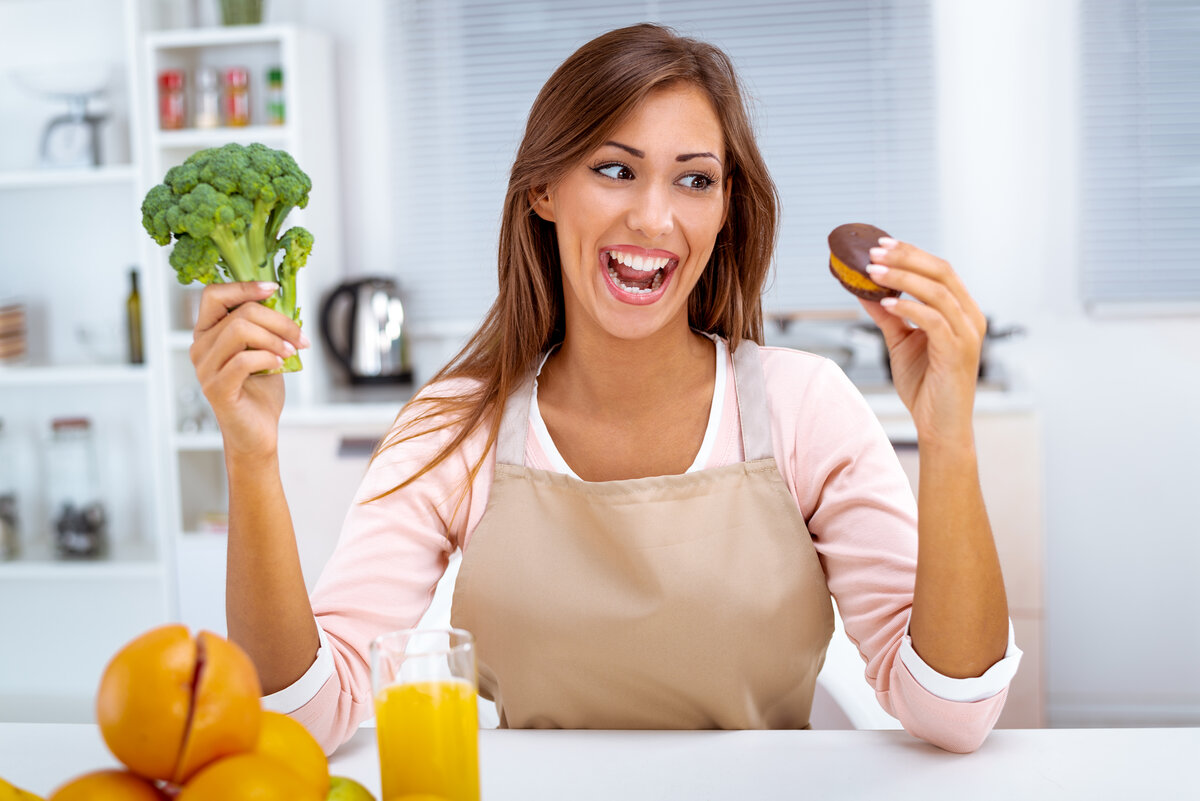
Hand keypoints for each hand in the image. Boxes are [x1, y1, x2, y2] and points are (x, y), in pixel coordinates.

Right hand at [190, 282, 308, 458]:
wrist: (257, 432)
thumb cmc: (259, 391)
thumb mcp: (264, 349)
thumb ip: (264, 326)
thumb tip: (281, 297)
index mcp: (208, 333)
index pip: (214, 294)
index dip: (244, 286)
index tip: (274, 288)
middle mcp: (200, 348)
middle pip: (239, 313)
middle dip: (278, 320)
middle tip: (300, 337)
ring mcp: (205, 368)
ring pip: (240, 331)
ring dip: (275, 338)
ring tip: (292, 352)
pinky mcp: (216, 388)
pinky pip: (243, 360)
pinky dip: (268, 357)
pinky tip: (280, 364)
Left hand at [856, 238, 986, 446]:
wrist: (939, 425)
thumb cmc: (925, 385)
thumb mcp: (900, 342)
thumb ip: (888, 315)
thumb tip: (864, 291)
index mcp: (961, 310)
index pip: (939, 270)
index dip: (911, 253)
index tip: (881, 244)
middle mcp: (970, 317)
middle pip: (942, 271)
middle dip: (906, 257)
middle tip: (874, 251)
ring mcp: (967, 334)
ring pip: (938, 291)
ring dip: (903, 278)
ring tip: (873, 272)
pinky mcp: (958, 352)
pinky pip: (934, 320)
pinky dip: (909, 308)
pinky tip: (886, 304)